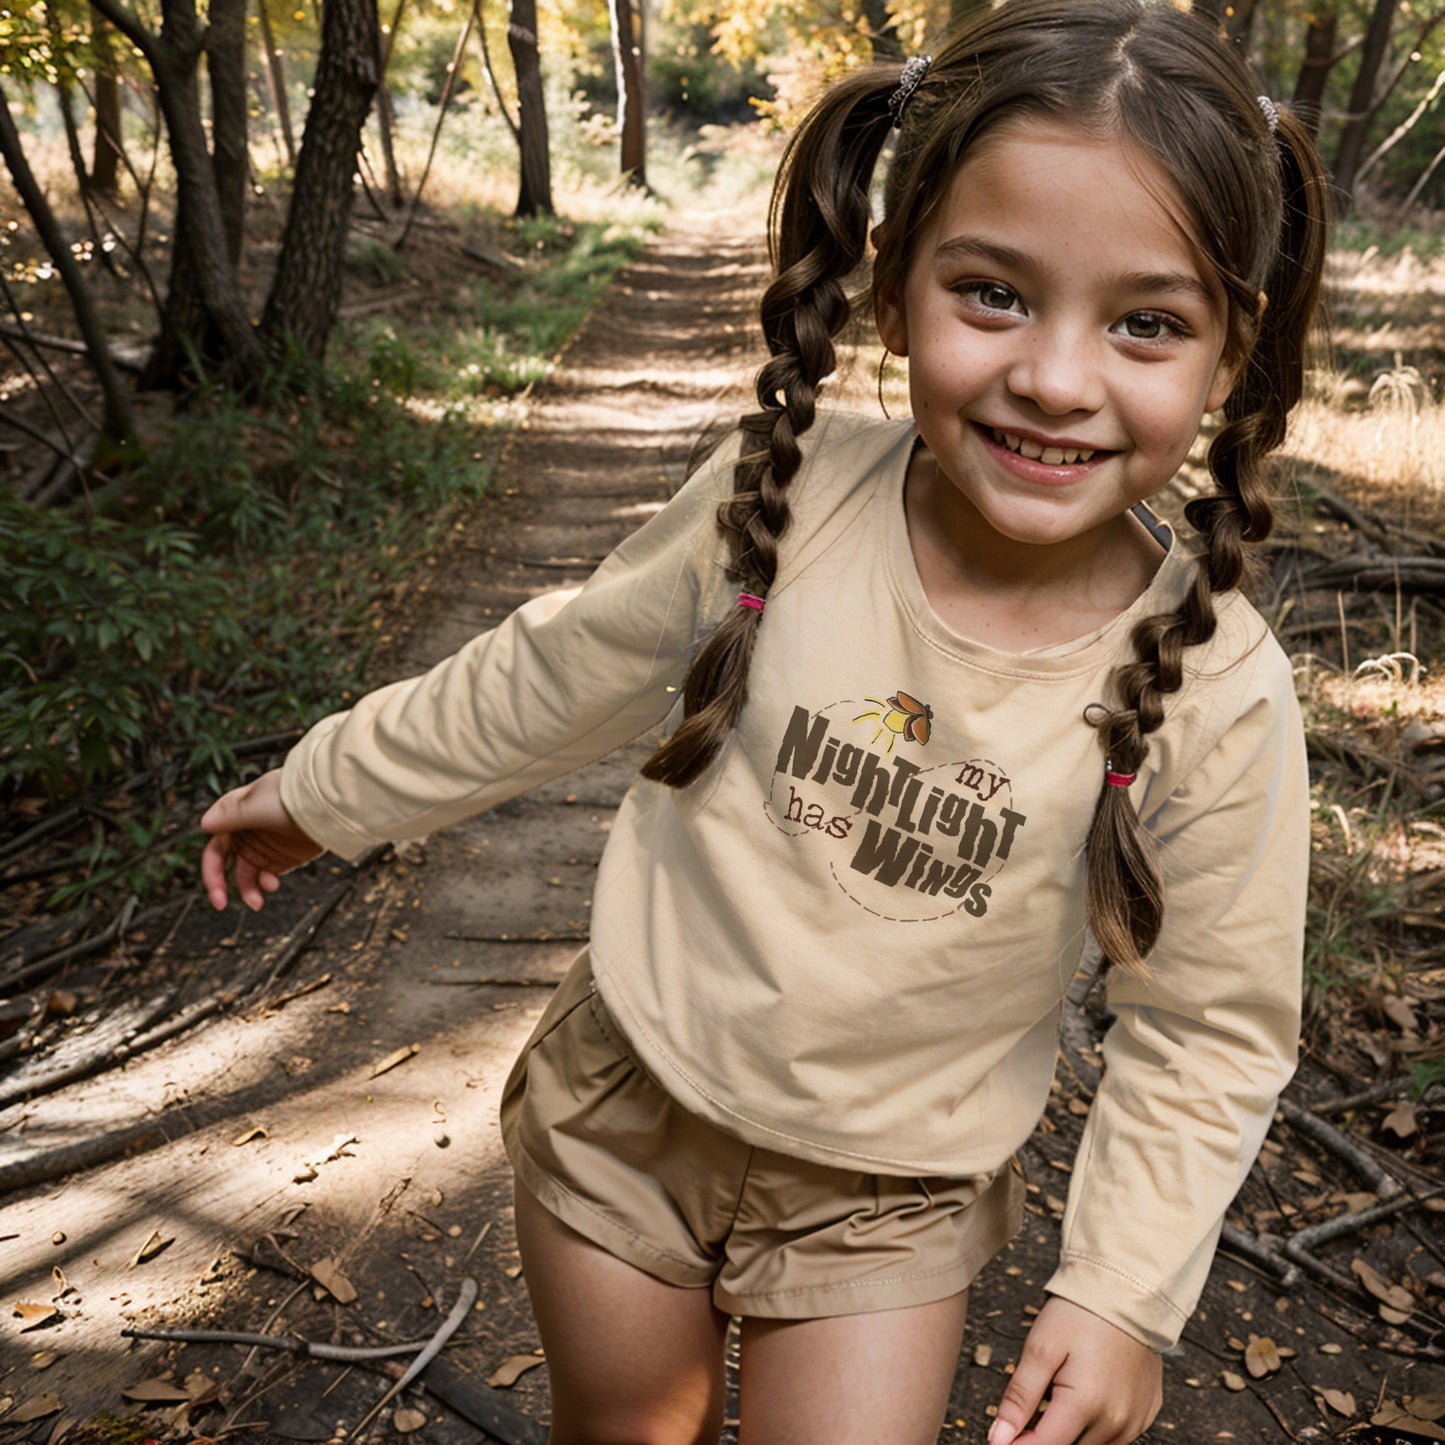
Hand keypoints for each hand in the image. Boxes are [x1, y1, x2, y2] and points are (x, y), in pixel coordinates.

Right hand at [200, 768, 320, 910]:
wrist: (328, 802)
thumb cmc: (291, 798)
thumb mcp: (255, 805)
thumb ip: (229, 815)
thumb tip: (204, 825)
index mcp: (235, 817)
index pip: (216, 846)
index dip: (211, 869)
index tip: (216, 891)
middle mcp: (247, 832)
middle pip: (226, 863)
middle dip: (221, 884)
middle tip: (220, 904)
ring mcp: (266, 844)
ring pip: (247, 873)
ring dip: (248, 889)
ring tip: (256, 903)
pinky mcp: (285, 855)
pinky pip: (269, 874)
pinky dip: (267, 883)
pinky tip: (273, 885)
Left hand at [988, 1296, 1161, 1444]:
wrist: (1127, 1290)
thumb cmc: (1079, 1314)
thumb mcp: (1040, 1348)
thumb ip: (1019, 1398)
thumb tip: (997, 1439)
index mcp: (1085, 1405)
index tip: (1001, 1437)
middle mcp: (1116, 1422)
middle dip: (1042, 1437)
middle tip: (1031, 1406)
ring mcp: (1135, 1421)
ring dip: (1069, 1433)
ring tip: (1056, 1395)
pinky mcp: (1146, 1414)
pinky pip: (1115, 1437)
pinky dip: (1094, 1427)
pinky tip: (1083, 1398)